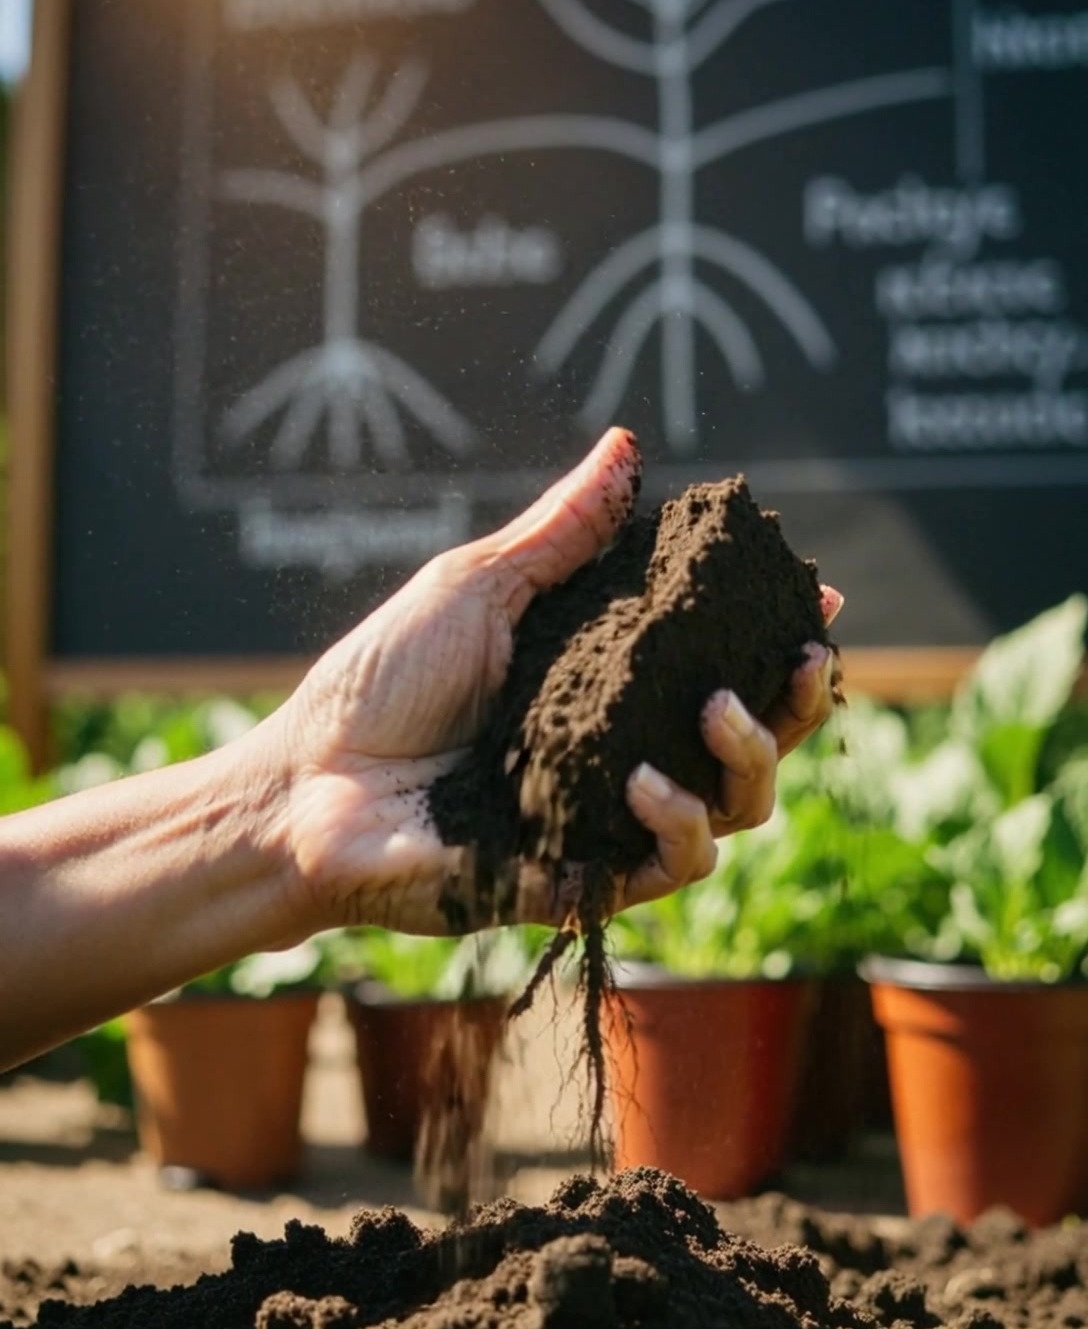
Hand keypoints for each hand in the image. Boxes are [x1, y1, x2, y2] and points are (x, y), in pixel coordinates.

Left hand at [265, 429, 840, 935]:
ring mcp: (604, 822)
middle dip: (793, 707)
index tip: (819, 603)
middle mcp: (620, 754)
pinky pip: (666, 870)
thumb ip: (561, 532)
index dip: (777, 640)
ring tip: (718, 711)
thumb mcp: (476, 588)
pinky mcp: (577, 881)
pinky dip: (677, 828)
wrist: (304, 781)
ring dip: (747, 763)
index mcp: (606, 686)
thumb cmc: (378, 682)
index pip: (718, 664)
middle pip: (749, 744)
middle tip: (798, 663)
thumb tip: (627, 447)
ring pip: (731, 813)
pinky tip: (649, 785)